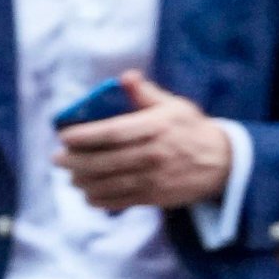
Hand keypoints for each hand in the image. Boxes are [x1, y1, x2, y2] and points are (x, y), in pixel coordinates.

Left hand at [58, 70, 234, 212]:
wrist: (221, 162)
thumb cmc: (190, 129)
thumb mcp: (173, 106)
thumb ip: (145, 94)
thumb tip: (126, 76)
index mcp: (156, 127)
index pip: (112, 132)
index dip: (84, 135)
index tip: (64, 136)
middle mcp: (154, 154)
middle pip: (104, 161)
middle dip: (75, 161)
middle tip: (57, 159)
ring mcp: (154, 178)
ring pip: (107, 184)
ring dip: (82, 181)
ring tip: (70, 175)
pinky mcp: (154, 197)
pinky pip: (118, 201)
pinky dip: (98, 199)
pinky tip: (87, 193)